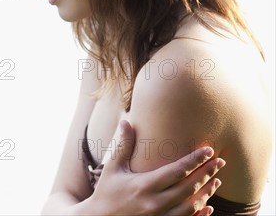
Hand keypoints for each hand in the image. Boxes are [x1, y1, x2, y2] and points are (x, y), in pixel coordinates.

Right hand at [89, 120, 223, 215]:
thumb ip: (123, 146)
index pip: (176, 171)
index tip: (208, 150)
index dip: (195, 160)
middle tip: (220, 162)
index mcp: (144, 186)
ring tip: (216, 180)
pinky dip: (200, 215)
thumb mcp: (112, 168)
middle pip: (189, 188)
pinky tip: (208, 206)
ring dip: (206, 193)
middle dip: (207, 174)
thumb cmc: (106, 192)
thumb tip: (126, 121)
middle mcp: (154, 203)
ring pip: (192, 206)